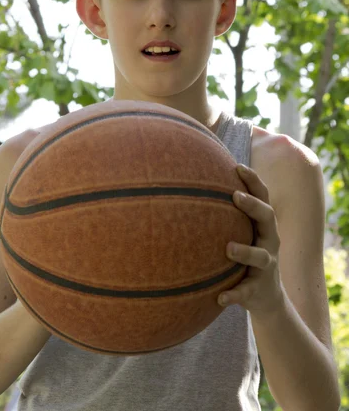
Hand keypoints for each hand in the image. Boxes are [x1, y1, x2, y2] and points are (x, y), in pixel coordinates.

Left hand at [218, 164, 283, 320]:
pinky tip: (219, 298)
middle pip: (267, 218)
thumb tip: (196, 186)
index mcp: (264, 225)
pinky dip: (233, 295)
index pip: (263, 197)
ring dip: (244, 251)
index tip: (238, 166)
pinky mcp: (258, 290)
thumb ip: (228, 215)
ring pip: (260, 256)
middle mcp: (269, 241)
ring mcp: (266, 266)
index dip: (254, 181)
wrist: (266, 299)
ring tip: (228, 249)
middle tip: (235, 196)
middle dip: (253, 206)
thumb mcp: (244, 233)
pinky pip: (246, 292)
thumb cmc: (247, 256)